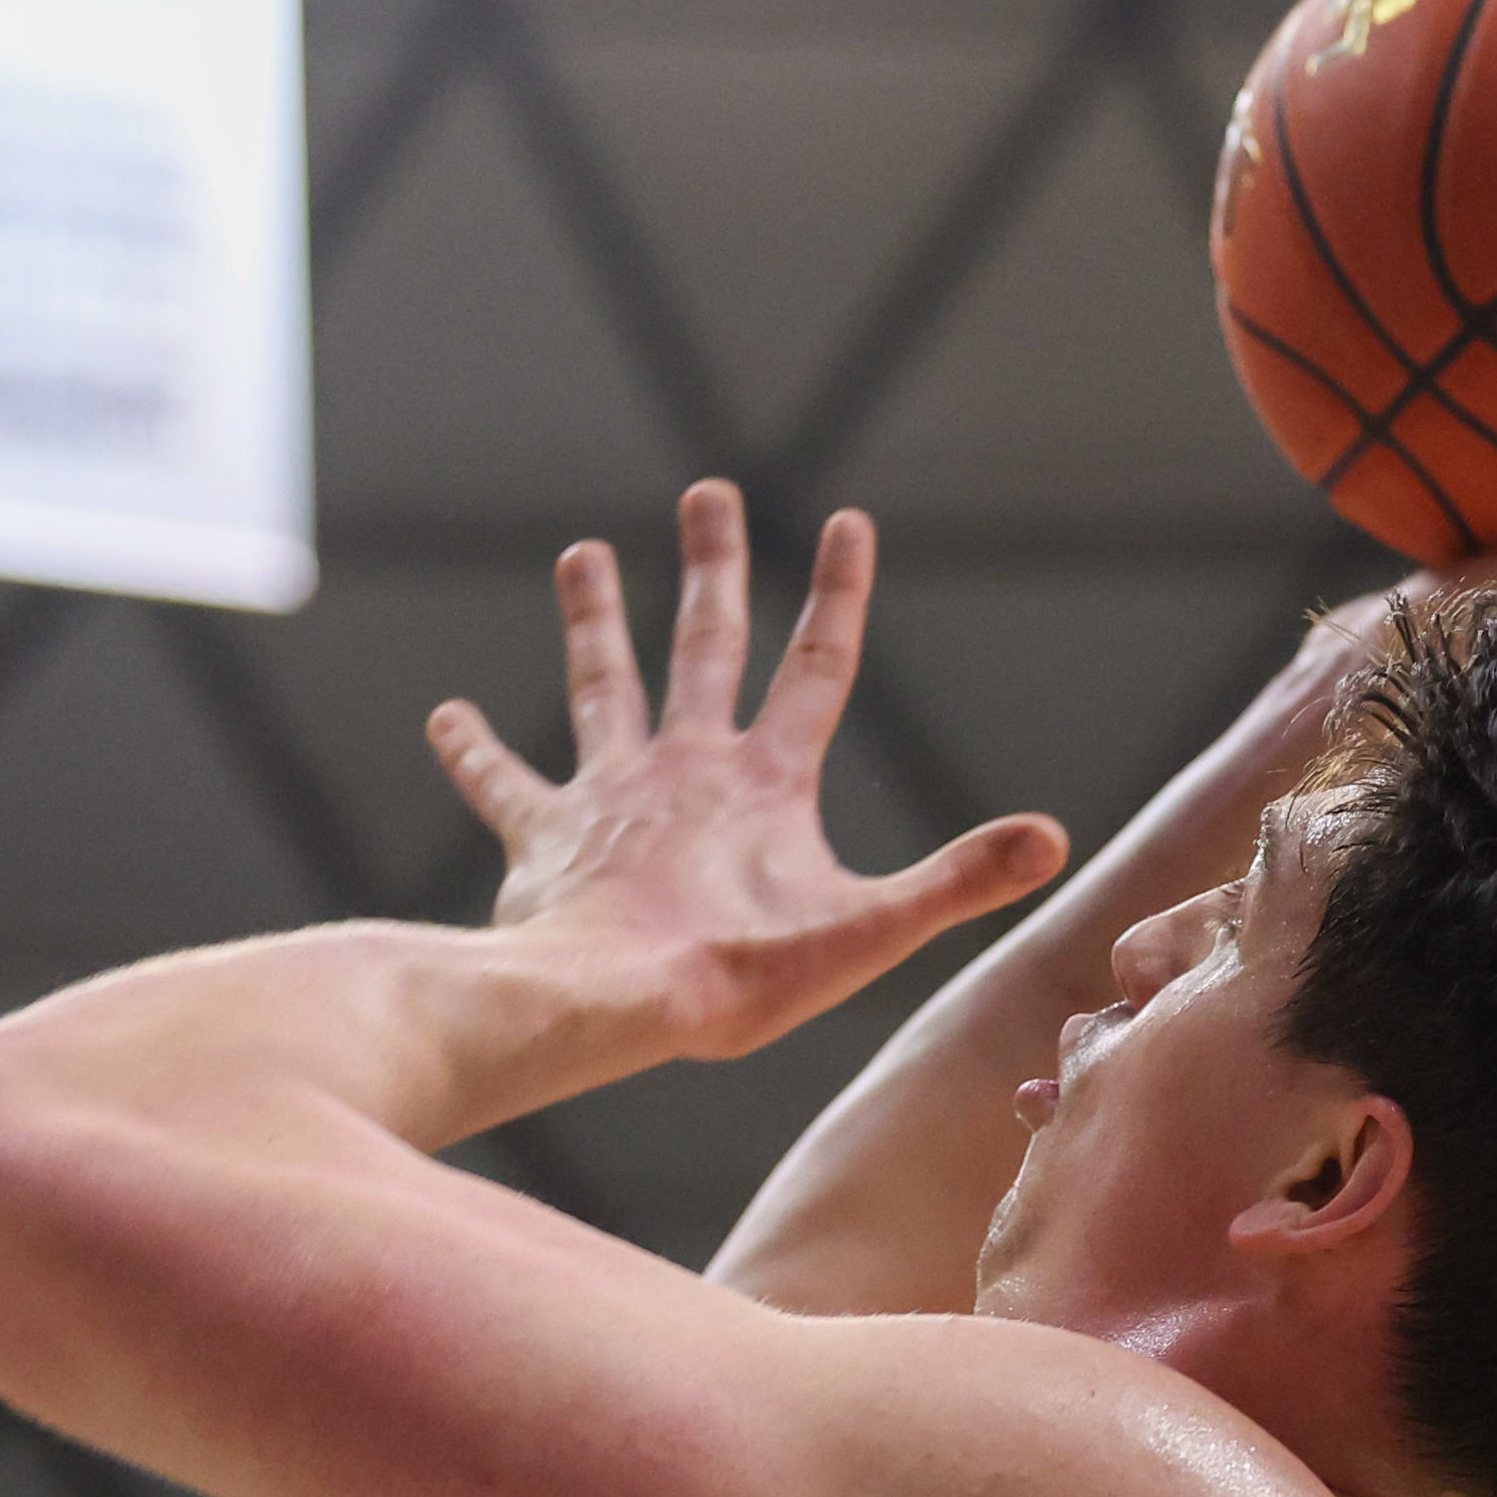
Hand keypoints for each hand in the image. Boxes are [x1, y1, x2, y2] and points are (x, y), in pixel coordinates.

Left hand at [428, 482, 1064, 1062]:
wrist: (613, 1004)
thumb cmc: (738, 977)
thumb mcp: (869, 930)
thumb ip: (956, 880)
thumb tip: (1052, 837)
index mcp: (764, 781)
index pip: (816, 666)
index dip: (837, 595)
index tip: (848, 520)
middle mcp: (683, 767)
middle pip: (703, 645)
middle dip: (712, 566)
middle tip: (708, 492)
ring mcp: (609, 795)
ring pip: (600, 686)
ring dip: (594, 620)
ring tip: (580, 554)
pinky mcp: (544, 837)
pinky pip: (503, 783)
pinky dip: (473, 750)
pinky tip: (443, 714)